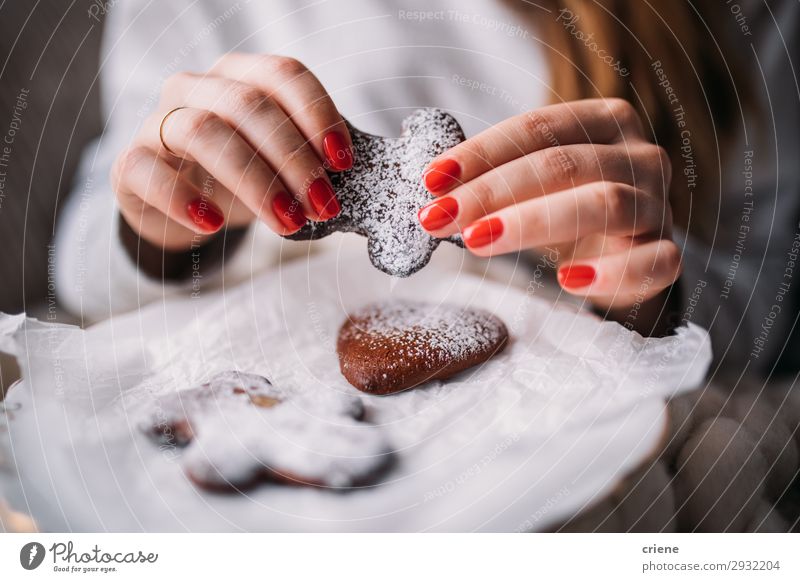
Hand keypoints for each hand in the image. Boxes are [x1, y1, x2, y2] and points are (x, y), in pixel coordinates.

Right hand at [111, 53, 352, 250]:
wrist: (180, 206)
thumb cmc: (240, 177)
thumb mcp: (278, 163)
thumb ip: (309, 159)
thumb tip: (348, 179)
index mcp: (241, 76)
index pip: (283, 74)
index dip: (317, 113)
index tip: (342, 161)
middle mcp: (198, 88)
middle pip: (249, 105)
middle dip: (294, 158)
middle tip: (322, 204)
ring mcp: (159, 121)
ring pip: (204, 131)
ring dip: (254, 180)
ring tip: (287, 222)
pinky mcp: (130, 162)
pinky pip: (147, 169)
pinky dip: (181, 197)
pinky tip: (213, 223)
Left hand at [417, 98, 680, 312]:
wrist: (621, 251)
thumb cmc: (565, 208)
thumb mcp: (531, 183)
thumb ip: (492, 176)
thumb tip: (430, 185)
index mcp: (603, 122)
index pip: (539, 128)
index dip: (481, 152)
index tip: (431, 180)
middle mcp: (638, 156)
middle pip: (565, 164)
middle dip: (493, 190)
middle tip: (440, 217)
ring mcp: (656, 205)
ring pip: (606, 204)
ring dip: (533, 222)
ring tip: (477, 241)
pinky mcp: (666, 254)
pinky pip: (653, 263)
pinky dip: (611, 272)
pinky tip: (566, 280)